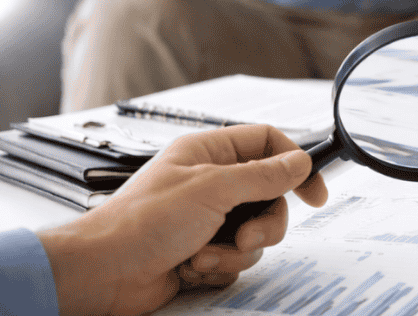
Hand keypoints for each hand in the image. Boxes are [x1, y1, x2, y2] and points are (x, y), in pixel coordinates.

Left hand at [36, 125, 328, 315]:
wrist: (104, 273)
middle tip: (247, 235)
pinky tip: (192, 266)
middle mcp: (211, 182)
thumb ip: (263, 174)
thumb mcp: (213, 189)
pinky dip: (221, 265)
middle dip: (264, 223)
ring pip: (257, 231)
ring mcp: (208, 218)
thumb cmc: (140, 223)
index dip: (295, 164)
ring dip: (238, 249)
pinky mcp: (205, 249)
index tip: (313, 193)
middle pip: (270, 195)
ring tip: (208, 254)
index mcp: (209, 153)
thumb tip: (299, 162)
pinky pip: (238, 257)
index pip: (268, 143)